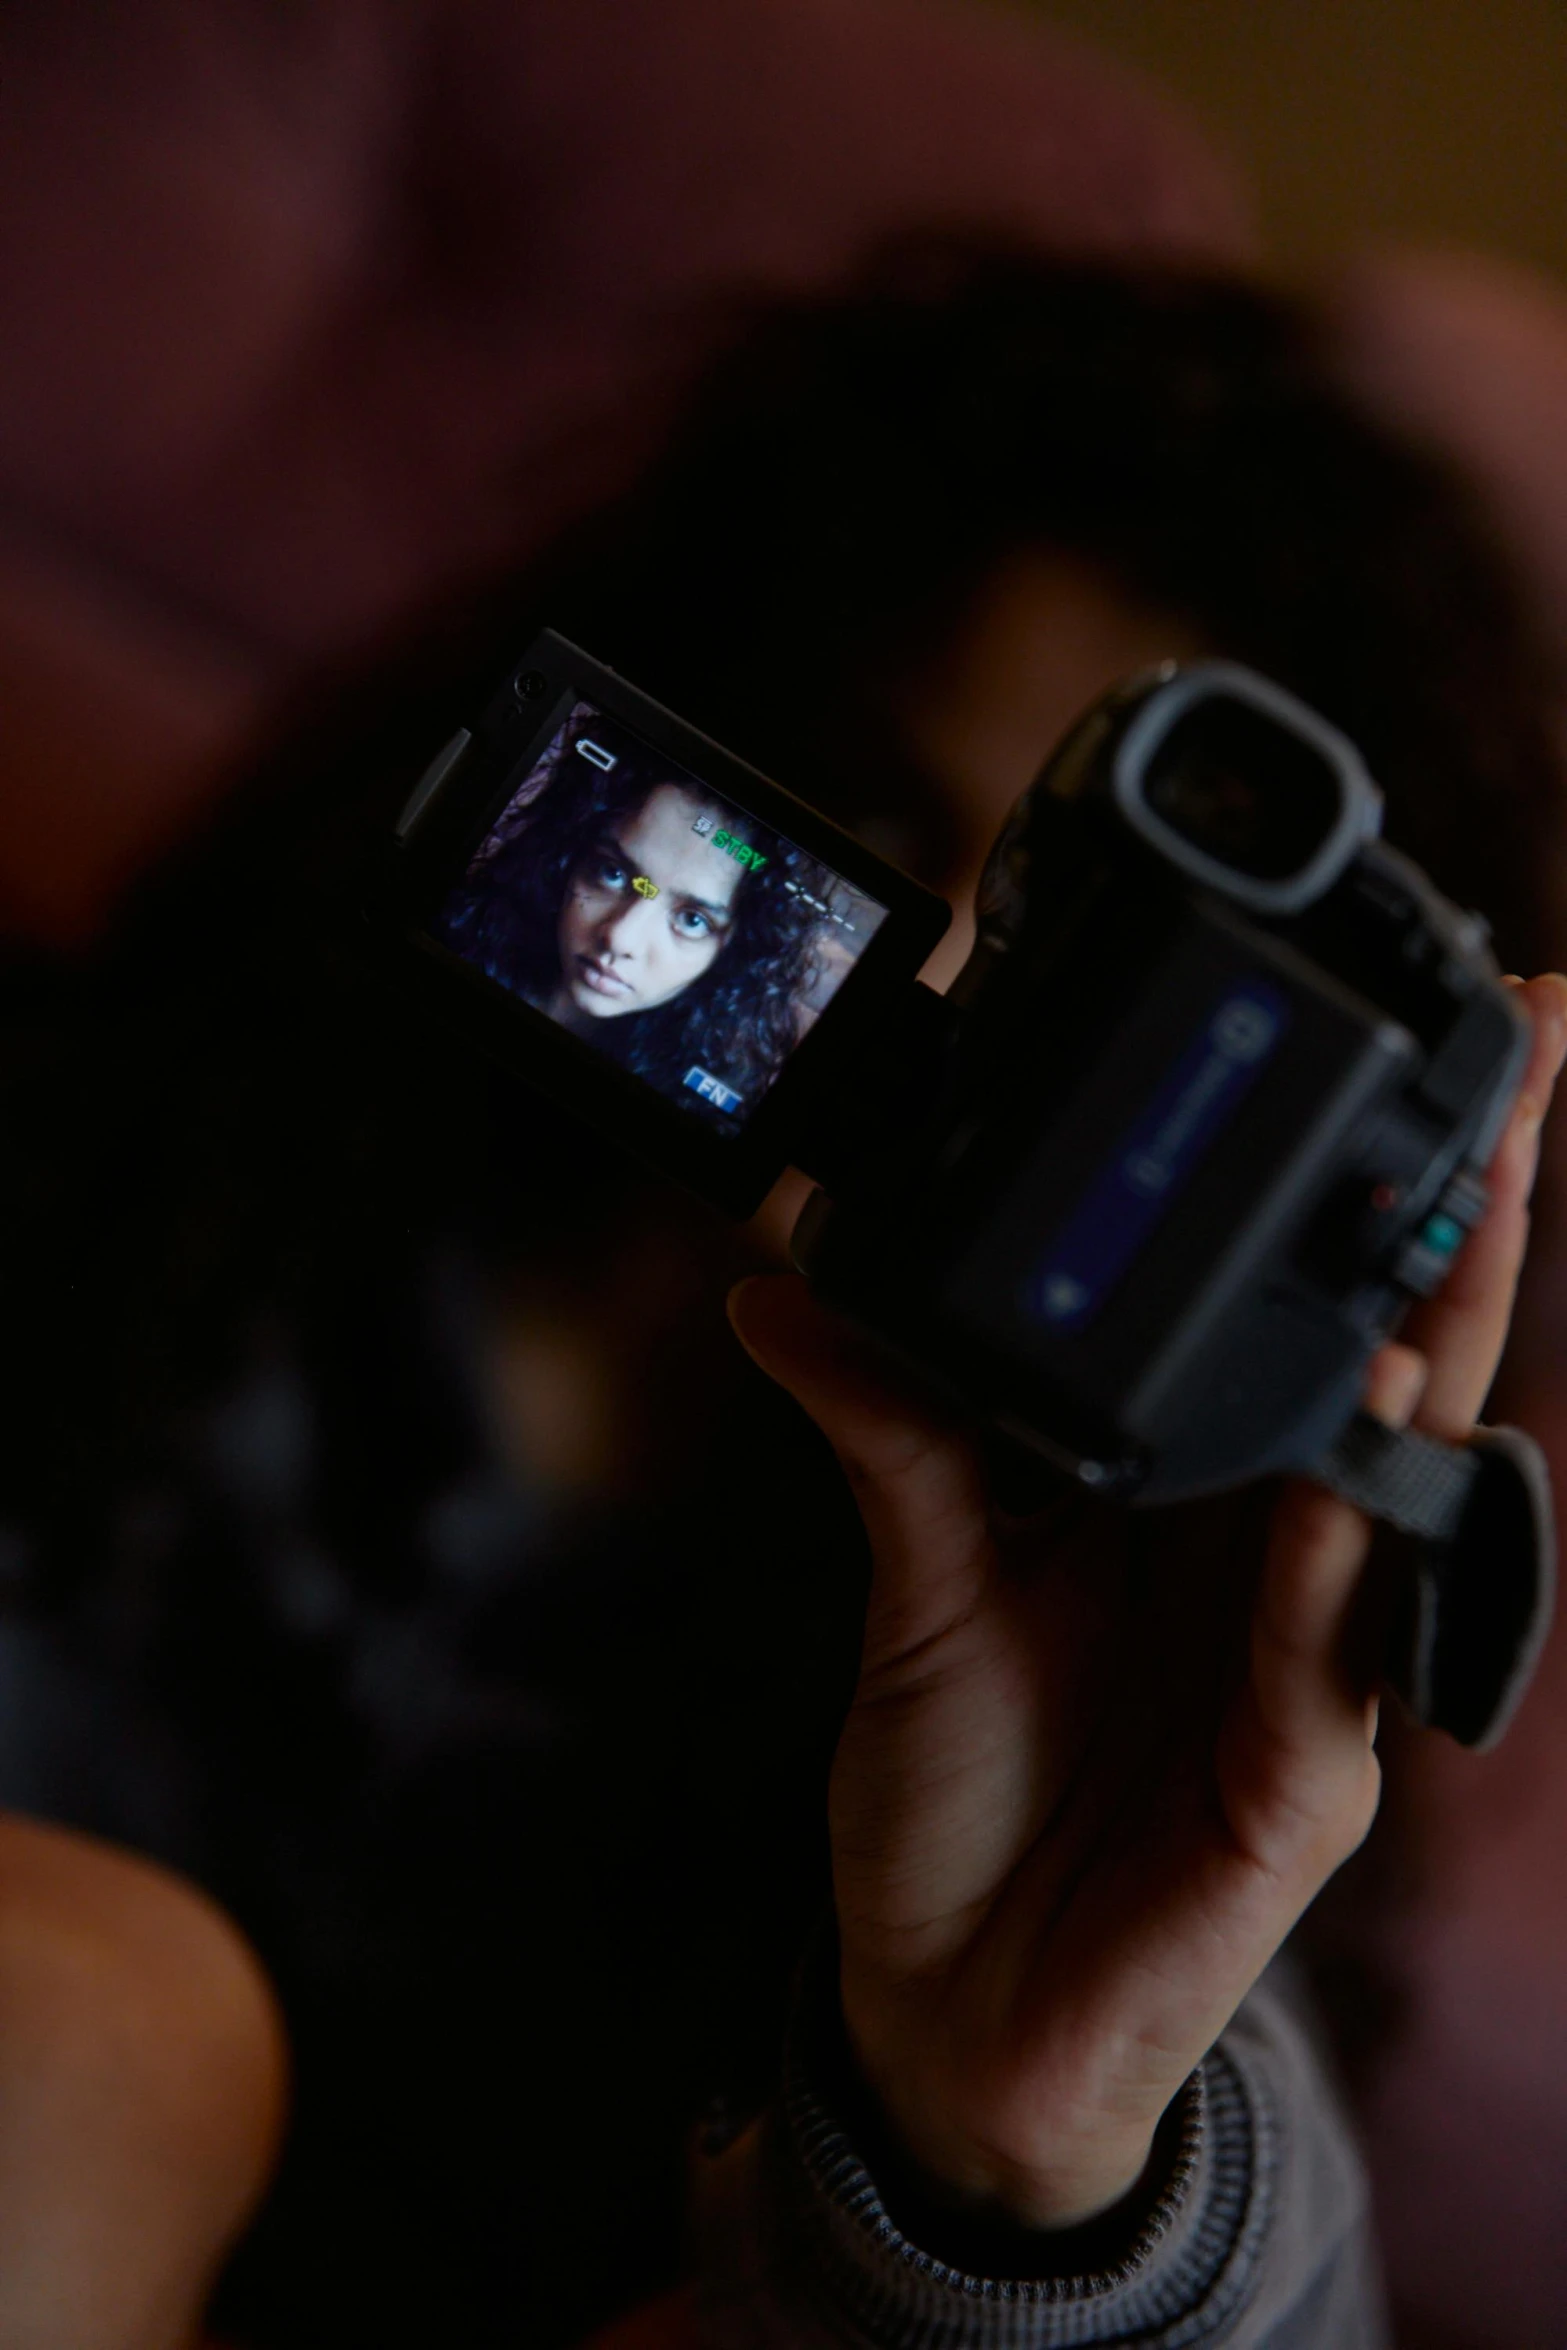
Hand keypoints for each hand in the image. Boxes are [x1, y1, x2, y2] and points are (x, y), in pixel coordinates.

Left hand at [730, 973, 1566, 2232]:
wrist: (940, 2000)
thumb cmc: (961, 1779)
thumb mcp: (918, 1578)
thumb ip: (891, 1430)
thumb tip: (786, 1283)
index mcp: (1203, 1492)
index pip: (1302, 1316)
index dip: (1363, 1188)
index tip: (1407, 1041)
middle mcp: (1280, 1564)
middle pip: (1397, 1363)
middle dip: (1471, 1211)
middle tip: (1529, 1049)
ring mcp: (1307, 1673)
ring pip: (1399, 1493)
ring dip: (1434, 1353)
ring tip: (1456, 1215)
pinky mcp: (1293, 1792)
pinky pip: (1324, 1658)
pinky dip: (1331, 1562)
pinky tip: (1346, 1471)